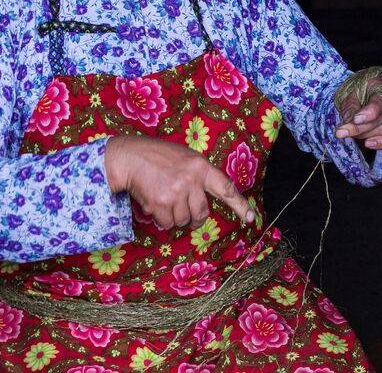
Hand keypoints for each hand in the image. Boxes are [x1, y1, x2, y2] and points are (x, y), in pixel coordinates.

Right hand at [103, 135, 254, 229]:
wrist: (130, 157)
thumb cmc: (158, 156)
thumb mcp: (185, 157)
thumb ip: (199, 175)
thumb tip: (207, 198)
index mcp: (201, 166)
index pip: (226, 188)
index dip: (240, 205)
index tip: (251, 218)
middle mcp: (191, 180)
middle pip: (202, 212)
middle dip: (194, 216)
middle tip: (182, 206)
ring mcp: (176, 192)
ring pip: (183, 220)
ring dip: (174, 216)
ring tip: (163, 197)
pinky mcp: (161, 203)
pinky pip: (167, 223)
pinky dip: (161, 218)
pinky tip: (154, 202)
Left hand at [335, 92, 381, 150]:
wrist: (379, 89)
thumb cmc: (365, 88)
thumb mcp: (354, 90)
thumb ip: (351, 104)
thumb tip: (347, 120)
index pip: (378, 103)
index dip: (368, 113)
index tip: (355, 120)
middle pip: (378, 120)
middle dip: (358, 128)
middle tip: (340, 132)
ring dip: (364, 135)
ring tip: (349, 132)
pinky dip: (380, 143)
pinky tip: (368, 143)